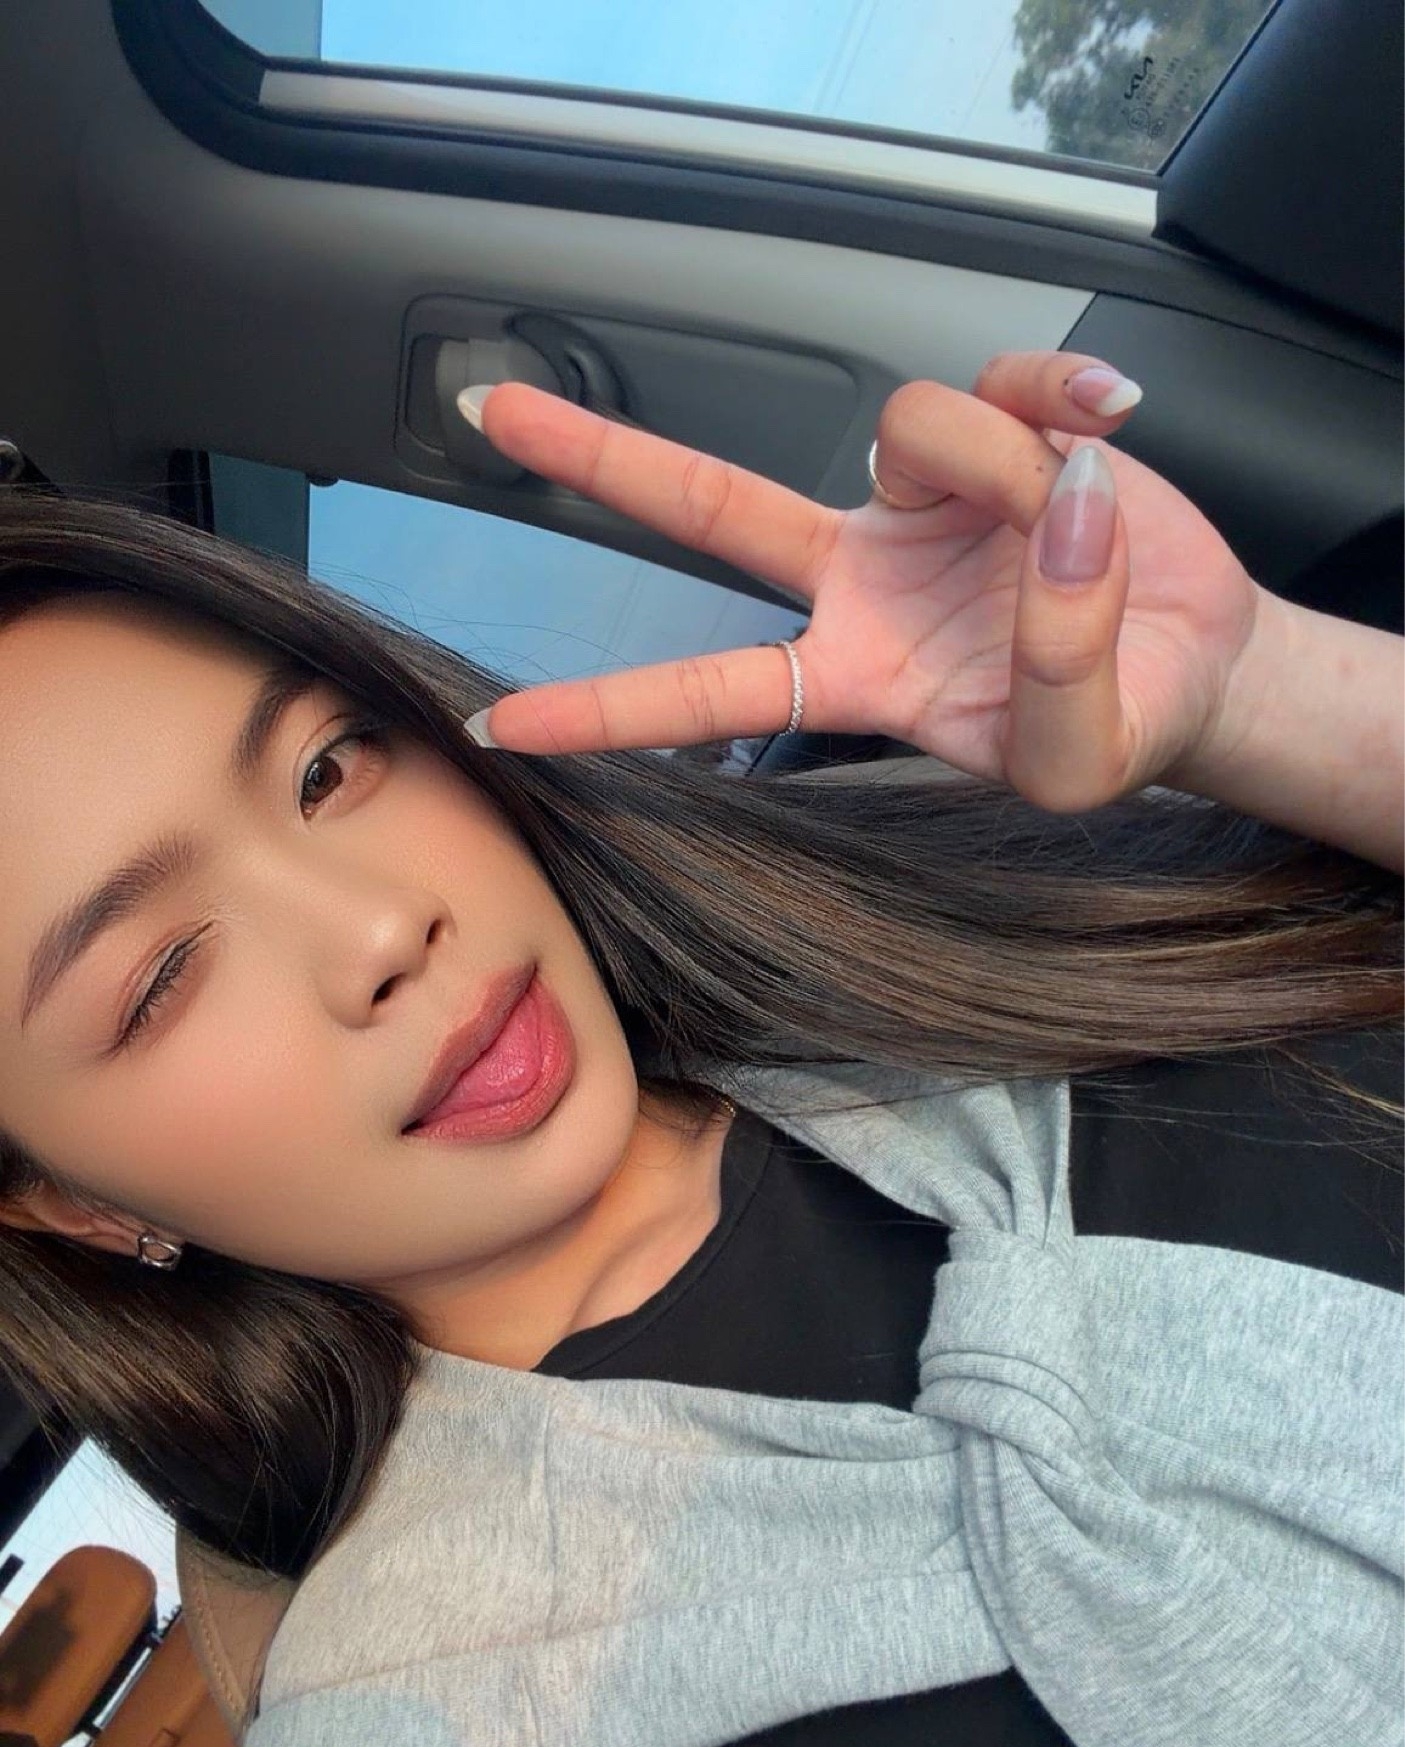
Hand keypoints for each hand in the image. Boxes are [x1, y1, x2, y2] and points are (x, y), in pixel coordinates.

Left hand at [461, 351, 1260, 813]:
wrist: (1195, 663)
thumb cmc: (1119, 724)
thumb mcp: (1079, 757)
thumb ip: (1056, 665)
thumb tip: (1051, 510)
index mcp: (854, 675)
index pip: (711, 694)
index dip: (608, 711)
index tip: (501, 726)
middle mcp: (860, 579)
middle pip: (709, 508)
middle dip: (603, 461)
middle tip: (495, 414)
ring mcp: (919, 500)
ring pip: (915, 427)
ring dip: (1008, 466)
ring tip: (1085, 515)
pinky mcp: (994, 434)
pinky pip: (1004, 379)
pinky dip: (1062, 393)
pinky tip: (1109, 425)